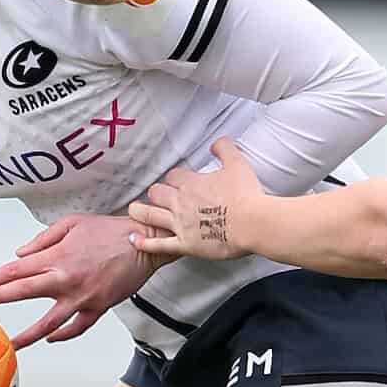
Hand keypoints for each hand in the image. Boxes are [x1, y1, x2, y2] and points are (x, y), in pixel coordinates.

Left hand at [0, 212, 159, 348]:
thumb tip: (19, 254)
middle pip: (23, 291)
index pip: (16, 270)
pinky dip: (63, 335)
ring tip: (9, 344)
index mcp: (57, 256)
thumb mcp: (71, 223)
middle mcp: (66, 279)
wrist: (144, 242)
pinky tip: (50, 339)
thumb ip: (42, 239)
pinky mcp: (99, 307)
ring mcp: (82, 297)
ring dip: (26, 335)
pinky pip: (78, 327)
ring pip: (48, 322)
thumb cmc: (109, 230)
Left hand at [128, 138, 266, 261]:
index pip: (173, 176)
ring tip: (135, 210)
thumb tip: (217, 142)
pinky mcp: (185, 244)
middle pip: (156, 193)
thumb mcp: (238, 164)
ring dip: (140, 212)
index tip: (177, 182)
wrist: (252, 223)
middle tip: (156, 196)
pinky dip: (144, 242)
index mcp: (192, 183)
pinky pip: (159, 244)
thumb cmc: (246, 196)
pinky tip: (134, 240)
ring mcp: (180, 224)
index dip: (174, 179)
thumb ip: (225, 149)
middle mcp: (181, 202)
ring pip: (150, 215)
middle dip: (155, 193)